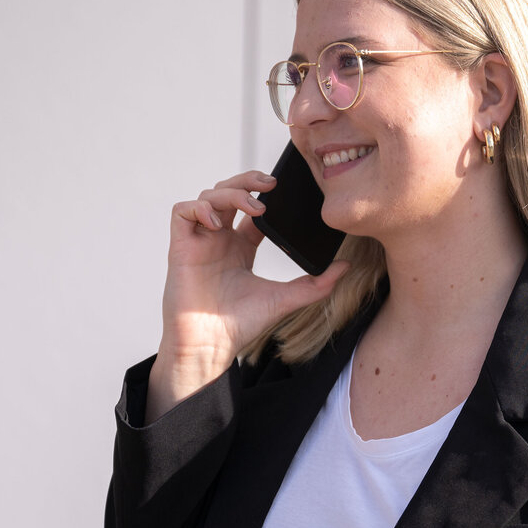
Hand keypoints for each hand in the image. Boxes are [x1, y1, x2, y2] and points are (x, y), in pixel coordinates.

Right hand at [149, 170, 348, 418]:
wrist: (211, 346)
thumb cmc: (240, 325)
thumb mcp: (285, 299)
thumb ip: (316, 284)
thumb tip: (346, 267)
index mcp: (240, 247)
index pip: (250, 208)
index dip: (263, 193)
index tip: (283, 191)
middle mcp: (219, 240)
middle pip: (228, 192)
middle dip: (247, 180)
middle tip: (271, 184)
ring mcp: (200, 242)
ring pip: (208, 196)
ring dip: (231, 192)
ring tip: (254, 207)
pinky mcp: (181, 247)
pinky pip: (182, 211)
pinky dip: (199, 206)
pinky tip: (218, 220)